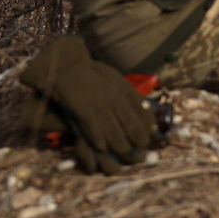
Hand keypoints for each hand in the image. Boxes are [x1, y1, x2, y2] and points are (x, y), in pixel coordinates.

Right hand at [20, 36, 156, 174]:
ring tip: (123, 151)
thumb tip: (147, 108)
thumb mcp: (116, 81)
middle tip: (140, 149)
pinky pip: (92, 127)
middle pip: (130, 123)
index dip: (147, 125)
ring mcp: (99, 103)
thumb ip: (129, 94)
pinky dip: (97, 138)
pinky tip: (101, 147)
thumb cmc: (93, 75)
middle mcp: (114, 97)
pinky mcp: (82, 108)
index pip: (142, 111)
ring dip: (119, 143)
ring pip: (113, 129)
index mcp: (124, 89)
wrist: (67, 66)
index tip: (151, 134)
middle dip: (137, 138)